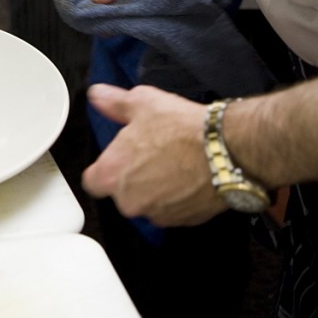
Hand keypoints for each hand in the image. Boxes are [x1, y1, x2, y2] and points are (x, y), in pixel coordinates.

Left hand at [82, 84, 223, 226]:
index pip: (92, 181)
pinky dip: (177, 197)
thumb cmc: (181, 127)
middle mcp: (130, 201)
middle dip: (133, 176)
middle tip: (150, 152)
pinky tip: (188, 175)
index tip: (117, 156)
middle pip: (121, 192)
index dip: (104, 167)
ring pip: (148, 202)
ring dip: (155, 188)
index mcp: (112, 174)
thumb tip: (98, 96)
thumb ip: (113, 102)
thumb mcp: (141, 102)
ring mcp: (158, 214)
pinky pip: (172, 210)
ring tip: (172, 162)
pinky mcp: (183, 222)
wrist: (225, 150)